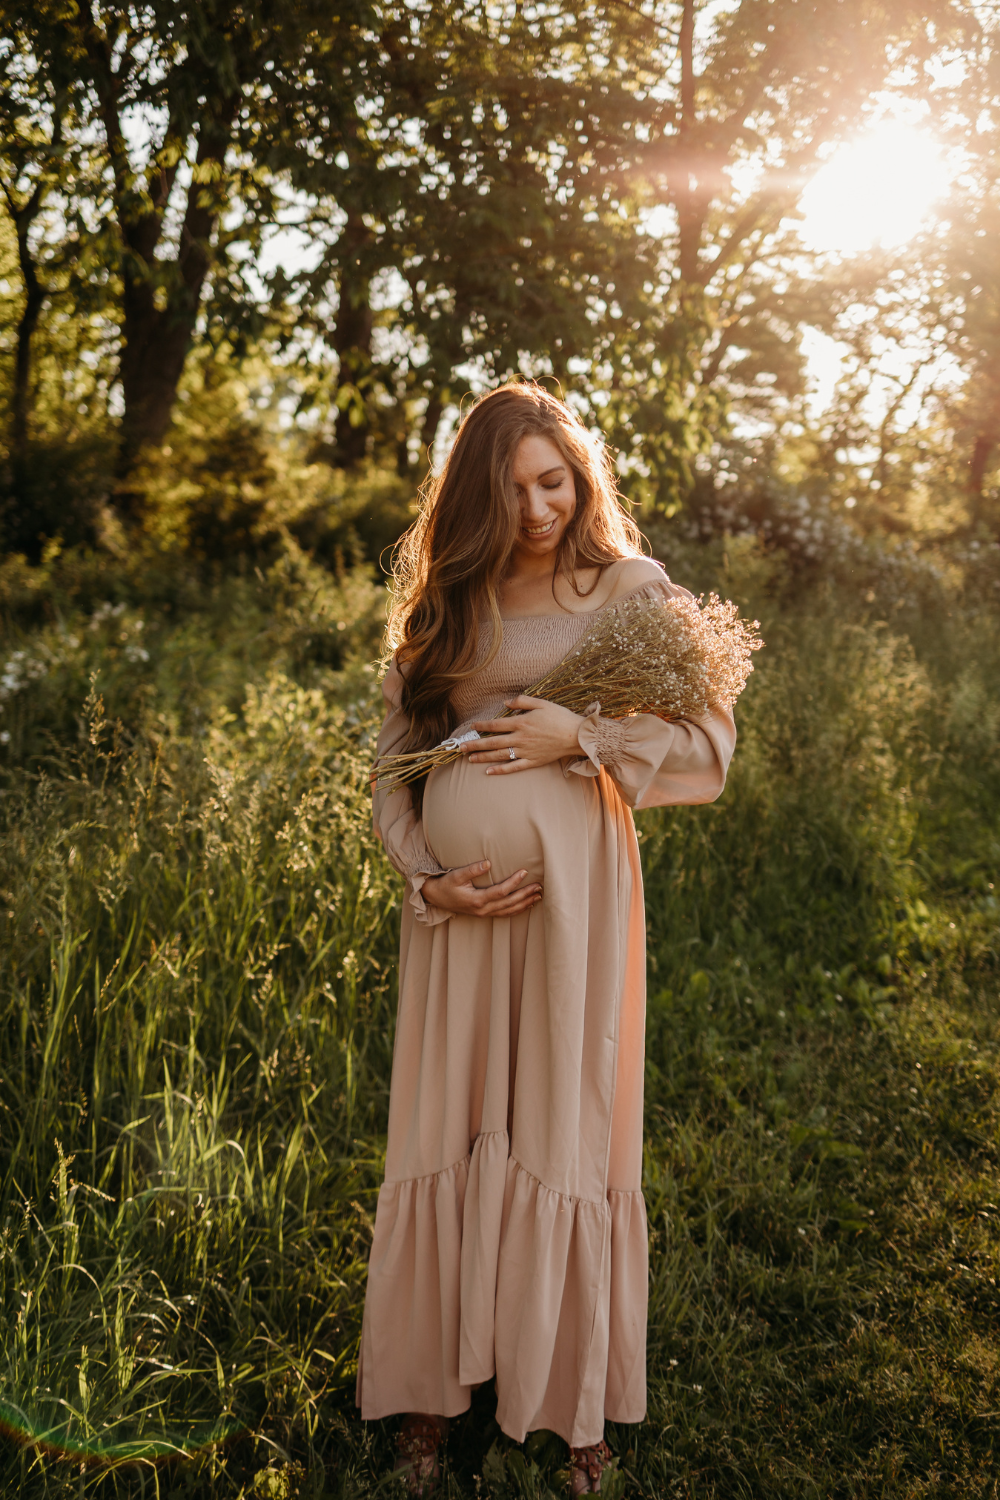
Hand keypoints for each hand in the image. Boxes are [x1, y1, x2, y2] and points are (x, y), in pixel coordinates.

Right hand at [421, 860, 541, 915]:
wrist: (436, 898)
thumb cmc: (446, 885)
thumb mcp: (456, 875)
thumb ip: (472, 869)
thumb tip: (488, 862)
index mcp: (477, 900)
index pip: (501, 891)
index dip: (514, 882)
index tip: (525, 871)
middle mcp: (483, 909)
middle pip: (509, 903)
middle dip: (526, 894)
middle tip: (540, 886)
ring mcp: (484, 913)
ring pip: (509, 911)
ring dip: (525, 904)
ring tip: (539, 896)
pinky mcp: (485, 914)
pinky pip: (505, 914)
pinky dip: (518, 910)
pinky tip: (527, 904)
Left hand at [465, 694, 582, 773]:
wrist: (576, 736)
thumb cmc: (560, 717)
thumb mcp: (541, 703)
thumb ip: (522, 701)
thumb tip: (505, 702)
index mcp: (521, 723)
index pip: (496, 725)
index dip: (482, 726)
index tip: (472, 727)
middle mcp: (520, 738)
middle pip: (493, 742)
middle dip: (475, 744)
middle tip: (461, 748)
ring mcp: (526, 751)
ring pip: (500, 755)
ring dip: (483, 757)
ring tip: (470, 759)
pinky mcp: (533, 761)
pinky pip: (513, 767)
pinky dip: (500, 770)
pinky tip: (489, 771)